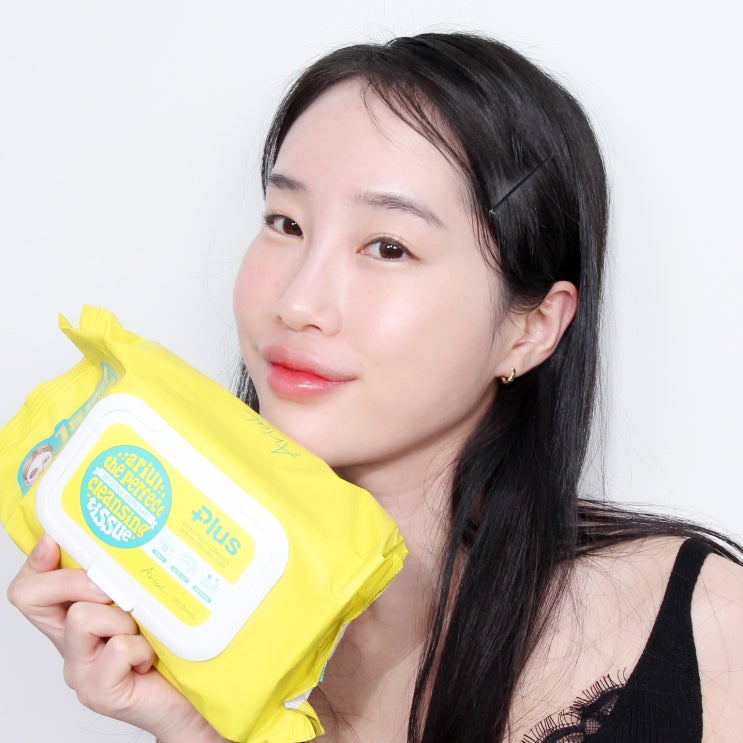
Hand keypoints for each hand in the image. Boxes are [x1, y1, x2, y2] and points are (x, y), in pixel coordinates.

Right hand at [7, 535, 226, 741]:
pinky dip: (142, 647)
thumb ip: (128, 576)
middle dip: (75, 579)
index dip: (36, 561)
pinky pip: (116, 648)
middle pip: (35, 597)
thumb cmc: (171, 648)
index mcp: (74, 617)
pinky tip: (151, 657)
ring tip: (143, 631)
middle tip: (112, 588)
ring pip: (82, 617)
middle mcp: (70, 642)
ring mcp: (80, 669)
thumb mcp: (147, 600)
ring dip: (122, 617)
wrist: (191, 699)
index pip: (30, 588)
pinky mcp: (98, 691)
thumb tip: (130, 535)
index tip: (56, 541)